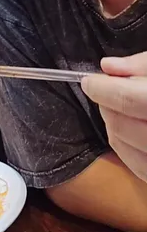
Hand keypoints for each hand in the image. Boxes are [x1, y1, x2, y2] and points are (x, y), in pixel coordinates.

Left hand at [81, 52, 146, 181]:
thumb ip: (142, 65)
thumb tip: (107, 66)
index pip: (129, 99)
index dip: (103, 89)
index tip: (89, 82)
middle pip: (121, 125)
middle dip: (107, 106)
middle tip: (110, 91)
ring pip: (122, 147)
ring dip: (113, 126)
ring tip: (123, 109)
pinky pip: (136, 167)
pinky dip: (124, 146)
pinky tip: (129, 129)